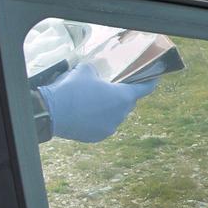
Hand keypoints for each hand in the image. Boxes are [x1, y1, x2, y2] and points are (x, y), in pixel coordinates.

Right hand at [35, 63, 157, 142]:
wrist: (52, 112)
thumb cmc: (72, 88)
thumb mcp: (86, 70)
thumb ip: (98, 70)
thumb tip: (96, 72)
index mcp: (123, 97)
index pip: (144, 89)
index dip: (150, 82)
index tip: (154, 79)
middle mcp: (120, 115)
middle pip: (128, 103)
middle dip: (123, 95)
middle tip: (113, 87)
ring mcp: (109, 128)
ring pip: (116, 116)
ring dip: (110, 108)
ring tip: (96, 100)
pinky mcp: (97, 136)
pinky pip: (104, 125)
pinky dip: (100, 119)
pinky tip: (88, 113)